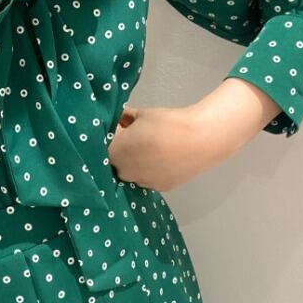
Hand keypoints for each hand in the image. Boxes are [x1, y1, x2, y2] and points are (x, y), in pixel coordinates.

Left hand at [108, 77, 284, 191]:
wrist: (201, 140)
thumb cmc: (168, 124)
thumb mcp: (142, 114)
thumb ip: (125, 117)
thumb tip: (120, 118)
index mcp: (115, 152)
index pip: (101, 146)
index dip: (109, 136)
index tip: (118, 128)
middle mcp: (124, 172)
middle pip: (114, 161)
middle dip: (121, 149)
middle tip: (134, 136)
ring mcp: (142, 182)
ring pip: (131, 171)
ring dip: (134, 161)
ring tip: (151, 146)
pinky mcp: (159, 187)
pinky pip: (147, 177)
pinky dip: (149, 168)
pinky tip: (161, 157)